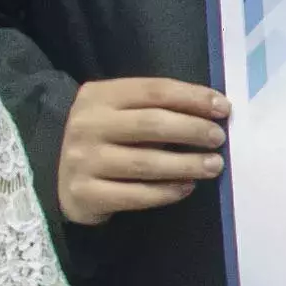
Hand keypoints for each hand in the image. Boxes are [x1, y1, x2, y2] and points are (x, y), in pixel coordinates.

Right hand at [58, 75, 228, 223]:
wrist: (63, 179)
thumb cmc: (106, 140)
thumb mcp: (122, 113)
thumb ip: (157, 108)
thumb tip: (213, 111)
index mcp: (99, 96)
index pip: (154, 91)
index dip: (193, 97)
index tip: (223, 108)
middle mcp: (87, 125)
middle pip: (152, 124)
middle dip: (193, 130)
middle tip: (219, 138)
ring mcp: (83, 161)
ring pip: (146, 162)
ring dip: (187, 164)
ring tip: (214, 165)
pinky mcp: (85, 194)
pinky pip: (136, 194)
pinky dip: (167, 191)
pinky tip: (187, 187)